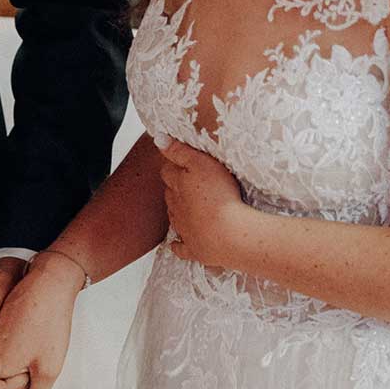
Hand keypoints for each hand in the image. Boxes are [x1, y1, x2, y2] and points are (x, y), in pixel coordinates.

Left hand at [158, 138, 246, 265]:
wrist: (231, 234)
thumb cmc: (221, 196)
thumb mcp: (202, 163)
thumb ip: (179, 151)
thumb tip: (158, 139)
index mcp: (178, 186)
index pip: (168, 172)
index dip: (172, 166)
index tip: (177, 164)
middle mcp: (177, 209)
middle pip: (170, 195)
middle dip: (174, 188)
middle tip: (183, 184)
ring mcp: (185, 230)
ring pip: (174, 218)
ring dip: (177, 212)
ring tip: (184, 207)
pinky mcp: (195, 249)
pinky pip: (182, 249)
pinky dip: (178, 246)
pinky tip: (177, 244)